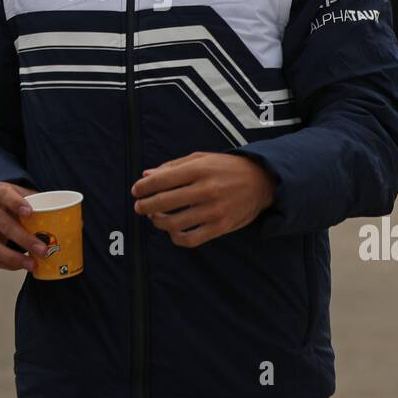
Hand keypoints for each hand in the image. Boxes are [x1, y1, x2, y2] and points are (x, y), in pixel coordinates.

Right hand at [0, 182, 48, 270]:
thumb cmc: (19, 203)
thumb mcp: (30, 198)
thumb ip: (49, 207)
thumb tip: (79, 224)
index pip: (3, 194)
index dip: (15, 203)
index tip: (30, 212)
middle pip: (1, 222)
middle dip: (23, 238)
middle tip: (43, 250)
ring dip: (12, 257)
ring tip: (32, 265)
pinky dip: (7, 265)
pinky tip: (22, 266)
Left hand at [131, 152, 276, 247]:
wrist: (261, 181)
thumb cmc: (226, 167)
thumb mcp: (201, 158)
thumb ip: (173, 166)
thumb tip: (146, 176)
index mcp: (199, 169)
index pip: (161, 180)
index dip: (143, 187)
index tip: (136, 191)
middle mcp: (206, 189)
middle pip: (164, 202)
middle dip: (145, 205)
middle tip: (139, 206)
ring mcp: (214, 210)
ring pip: (174, 223)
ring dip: (158, 222)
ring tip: (155, 218)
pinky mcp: (220, 226)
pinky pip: (191, 239)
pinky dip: (176, 238)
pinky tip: (172, 232)